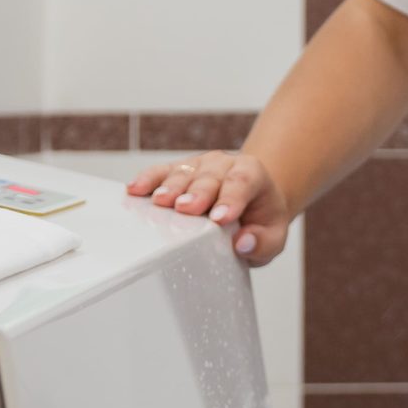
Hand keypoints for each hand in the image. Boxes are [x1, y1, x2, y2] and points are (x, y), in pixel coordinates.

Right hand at [126, 151, 295, 265]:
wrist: (251, 201)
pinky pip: (161, 171)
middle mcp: (224, 164)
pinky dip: (148, 179)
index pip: (243, 182)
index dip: (231, 199)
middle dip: (197, 193)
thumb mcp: (273, 236)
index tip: (219, 219)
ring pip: (184, 172)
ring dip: (171, 187)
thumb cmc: (260, 220)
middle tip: (185, 209)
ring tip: (160, 201)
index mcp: (252, 174)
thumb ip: (263, 241)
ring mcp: (199, 165)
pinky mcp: (177, 170)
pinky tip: (135, 189)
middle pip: (210, 177)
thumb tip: (244, 243)